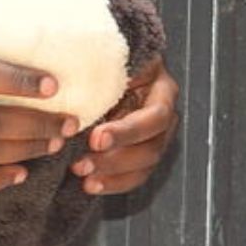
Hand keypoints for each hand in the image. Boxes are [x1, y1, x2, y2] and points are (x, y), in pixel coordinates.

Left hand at [73, 57, 179, 194]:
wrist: (102, 69)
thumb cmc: (107, 60)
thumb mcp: (109, 60)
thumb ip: (105, 72)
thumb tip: (85, 87)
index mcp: (163, 90)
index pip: (155, 116)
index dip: (128, 131)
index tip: (96, 138)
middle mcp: (164, 116)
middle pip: (152, 147)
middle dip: (116, 159)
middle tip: (82, 162)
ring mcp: (155, 137)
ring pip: (144, 166)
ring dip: (112, 174)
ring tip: (82, 173)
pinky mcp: (141, 154)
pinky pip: (134, 176)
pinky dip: (112, 183)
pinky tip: (90, 185)